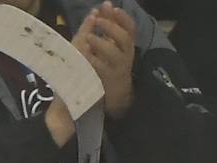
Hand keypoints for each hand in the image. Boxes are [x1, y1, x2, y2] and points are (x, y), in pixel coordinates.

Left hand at [74, 3, 136, 120]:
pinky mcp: (109, 82)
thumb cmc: (103, 68)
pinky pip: (103, 70)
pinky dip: (95, 61)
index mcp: (124, 46)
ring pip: (116, 54)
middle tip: (98, 20)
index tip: (111, 7)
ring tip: (89, 38)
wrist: (108, 99)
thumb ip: (100, 28)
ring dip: (103, 44)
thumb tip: (96, 10)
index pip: (130, 28)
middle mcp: (125, 56)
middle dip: (112, 27)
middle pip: (125, 38)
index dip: (122, 17)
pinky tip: (86, 56)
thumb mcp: (102, 47)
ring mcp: (118, 70)